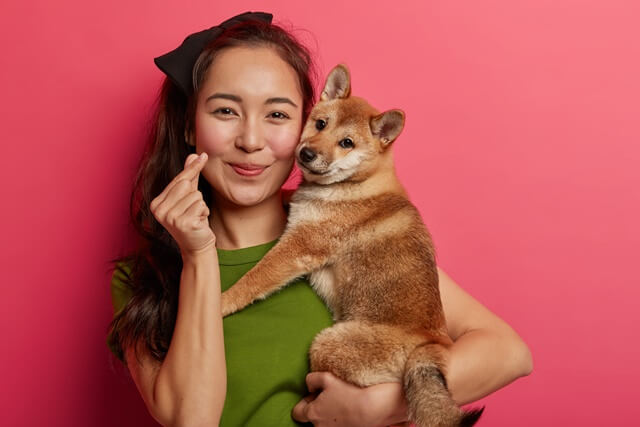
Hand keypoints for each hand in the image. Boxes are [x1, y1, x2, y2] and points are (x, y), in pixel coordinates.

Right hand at [150, 152, 214, 257]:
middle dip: (196, 196)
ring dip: (201, 206)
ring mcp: (170, 218)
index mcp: (156, 203)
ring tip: (195, 217)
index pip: (178, 180)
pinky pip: (201, 206)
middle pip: (187, 185)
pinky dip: (204, 213)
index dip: (192, 168)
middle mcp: (159, 210)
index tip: (202, 155)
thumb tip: (193, 154)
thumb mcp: (189, 197)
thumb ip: (189, 177)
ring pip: (196, 196)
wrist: (197, 246)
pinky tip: (199, 223)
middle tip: (192, 211)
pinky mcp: (183, 224)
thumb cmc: (192, 220)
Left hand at [292, 372, 407, 426]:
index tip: (315, 395)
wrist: (373, 407)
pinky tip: (349, 410)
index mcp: (312, 413)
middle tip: (331, 397)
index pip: (297, 412)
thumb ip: (311, 380)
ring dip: (330, 414)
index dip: (305, 402)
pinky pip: (337, 425)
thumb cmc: (349, 392)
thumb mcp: (327, 378)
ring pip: (325, 423)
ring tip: (343, 403)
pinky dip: (340, 420)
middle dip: (319, 408)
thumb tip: (309, 386)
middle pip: (312, 418)